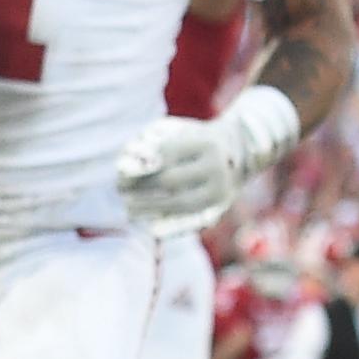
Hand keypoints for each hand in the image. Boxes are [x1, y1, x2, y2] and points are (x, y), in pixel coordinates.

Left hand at [115, 85, 305, 237]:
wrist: (239, 151)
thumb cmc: (195, 139)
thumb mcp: (175, 130)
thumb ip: (148, 143)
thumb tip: (124, 168)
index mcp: (206, 143)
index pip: (166, 155)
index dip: (140, 165)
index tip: (120, 171)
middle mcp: (217, 167)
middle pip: (170, 181)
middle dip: (140, 188)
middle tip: (120, 190)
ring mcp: (221, 191)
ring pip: (180, 204)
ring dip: (149, 209)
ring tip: (128, 208)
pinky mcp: (221, 209)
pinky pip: (193, 222)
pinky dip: (170, 227)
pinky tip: (150, 228)